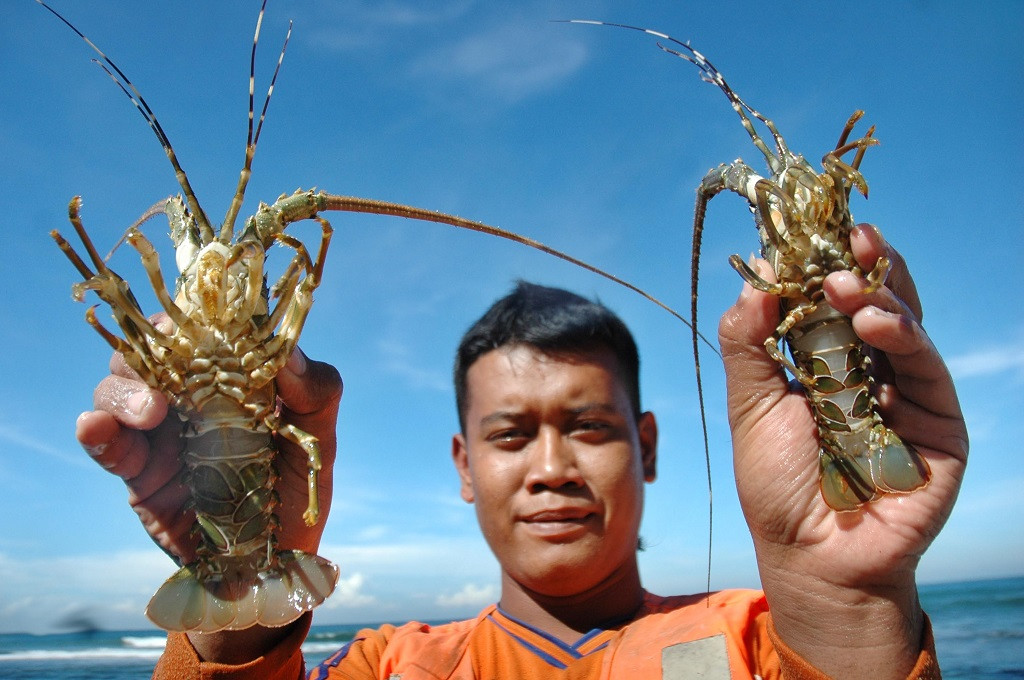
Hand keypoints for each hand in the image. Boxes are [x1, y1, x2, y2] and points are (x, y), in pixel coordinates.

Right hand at [75, 336, 342, 563]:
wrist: (276, 559)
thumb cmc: (299, 487)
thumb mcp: (319, 439)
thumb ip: (317, 393)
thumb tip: (291, 355)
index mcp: (231, 375)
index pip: (200, 327)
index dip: (191, 317)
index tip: (195, 322)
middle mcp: (189, 394)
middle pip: (147, 350)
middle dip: (147, 352)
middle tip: (169, 376)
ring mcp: (158, 431)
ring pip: (116, 388)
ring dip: (122, 390)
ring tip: (149, 413)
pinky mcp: (137, 471)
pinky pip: (104, 443)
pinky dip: (94, 429)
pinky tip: (95, 427)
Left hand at [719, 224, 966, 676]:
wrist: (812, 557)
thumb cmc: (778, 485)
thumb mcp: (750, 406)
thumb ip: (749, 345)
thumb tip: (754, 279)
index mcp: (826, 365)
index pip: (830, 303)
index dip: (823, 266)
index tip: (808, 231)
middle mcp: (871, 373)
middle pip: (875, 304)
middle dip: (862, 268)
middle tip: (845, 237)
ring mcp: (909, 395)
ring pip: (905, 327)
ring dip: (879, 296)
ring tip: (846, 282)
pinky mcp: (940, 423)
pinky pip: (927, 369)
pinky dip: (904, 338)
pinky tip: (874, 321)